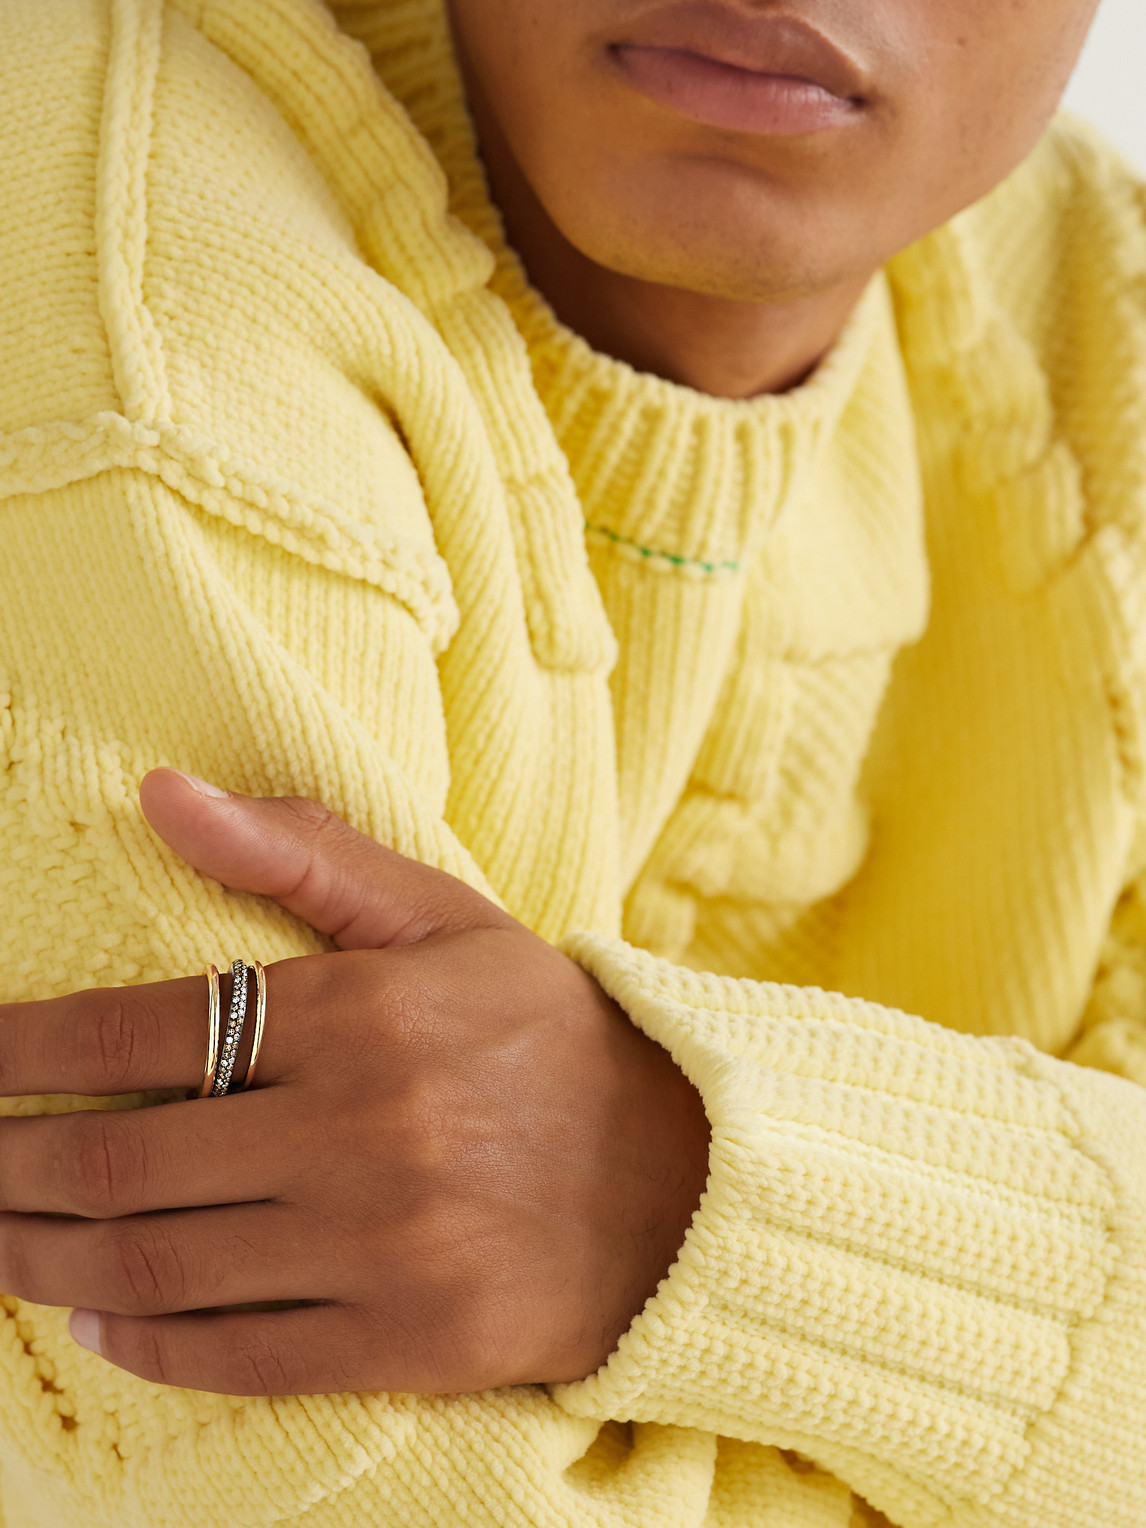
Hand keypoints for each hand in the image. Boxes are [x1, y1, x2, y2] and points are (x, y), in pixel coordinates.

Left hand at [0, 771, 709, 1395]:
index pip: (143, 1030)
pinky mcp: (405, 1342)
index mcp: (365, 1014)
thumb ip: (304, 851)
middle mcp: (365, 1132)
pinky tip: (93, 1317)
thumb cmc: (545, 1034)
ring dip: (40, 1259)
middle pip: (123, 1163)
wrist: (682, 1178)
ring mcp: (383, 1249)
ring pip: (156, 1267)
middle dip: (6, 1165)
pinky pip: (233, 1355)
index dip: (24, 1048)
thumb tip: (162, 794)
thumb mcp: (445, 918)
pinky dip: (140, 1343)